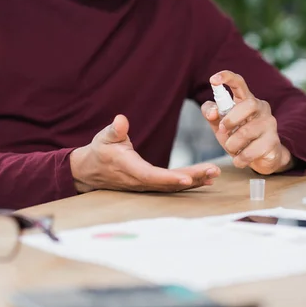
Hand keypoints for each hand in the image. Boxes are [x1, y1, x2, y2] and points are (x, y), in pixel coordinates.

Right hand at [70, 115, 220, 192]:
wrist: (91, 171)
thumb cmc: (99, 151)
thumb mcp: (104, 137)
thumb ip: (114, 130)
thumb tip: (121, 120)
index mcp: (129, 168)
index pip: (151, 176)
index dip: (169, 179)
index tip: (187, 178)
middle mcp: (140, 181)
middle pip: (169, 183)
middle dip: (192, 178)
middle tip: (213, 170)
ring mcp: (147, 185)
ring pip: (173, 186)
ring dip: (195, 180)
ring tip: (215, 173)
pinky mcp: (152, 185)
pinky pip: (172, 186)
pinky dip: (190, 182)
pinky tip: (206, 178)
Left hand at [201, 71, 293, 174]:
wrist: (261, 158)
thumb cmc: (239, 137)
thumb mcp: (220, 124)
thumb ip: (212, 114)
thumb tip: (212, 111)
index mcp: (246, 100)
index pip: (239, 83)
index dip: (226, 78)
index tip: (212, 79)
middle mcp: (261, 108)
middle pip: (249, 104)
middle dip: (232, 118)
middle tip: (223, 130)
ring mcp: (270, 124)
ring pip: (248, 131)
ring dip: (233, 144)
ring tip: (231, 149)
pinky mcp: (273, 142)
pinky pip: (253, 150)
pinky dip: (241, 158)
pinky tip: (239, 160)